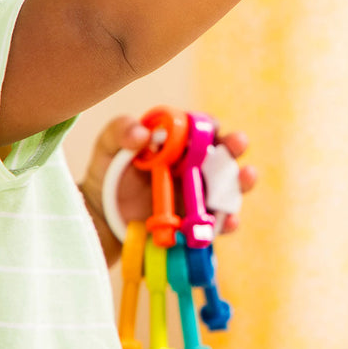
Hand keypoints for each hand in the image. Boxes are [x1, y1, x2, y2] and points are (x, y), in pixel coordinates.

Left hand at [79, 113, 257, 266]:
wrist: (101, 217)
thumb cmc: (108, 175)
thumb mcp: (108, 146)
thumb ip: (120, 129)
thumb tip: (142, 135)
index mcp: (180, 143)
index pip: (202, 128)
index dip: (209, 125)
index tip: (210, 127)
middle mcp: (196, 166)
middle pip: (225, 153)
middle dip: (235, 146)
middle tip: (237, 144)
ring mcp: (200, 195)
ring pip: (231, 186)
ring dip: (243, 181)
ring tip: (246, 177)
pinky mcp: (198, 222)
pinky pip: (219, 222)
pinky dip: (228, 221)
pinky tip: (229, 219)